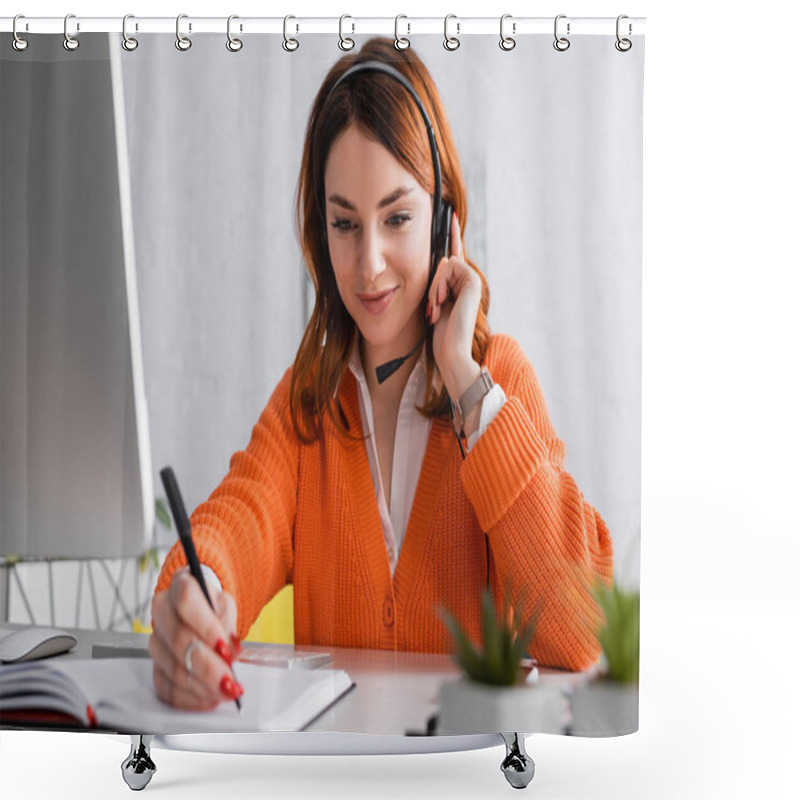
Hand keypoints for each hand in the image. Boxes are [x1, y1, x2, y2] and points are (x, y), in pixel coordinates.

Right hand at [149, 567, 242, 709]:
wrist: (200, 610)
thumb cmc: (212, 605)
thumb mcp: (226, 605)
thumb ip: (228, 624)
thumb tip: (229, 651)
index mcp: (180, 584)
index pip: (185, 600)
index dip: (206, 626)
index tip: (225, 647)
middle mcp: (161, 611)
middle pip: (179, 639)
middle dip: (208, 666)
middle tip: (229, 681)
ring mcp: (155, 640)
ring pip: (173, 666)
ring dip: (202, 685)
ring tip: (225, 690)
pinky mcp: (155, 665)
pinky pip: (166, 687)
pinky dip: (190, 697)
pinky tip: (209, 698)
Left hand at [428, 211, 482, 401]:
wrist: (451, 351)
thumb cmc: (440, 334)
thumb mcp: (434, 303)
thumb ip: (436, 282)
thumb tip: (438, 261)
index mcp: (459, 285)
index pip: (453, 254)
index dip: (451, 234)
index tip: (449, 212)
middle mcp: (468, 280)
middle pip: (443, 260)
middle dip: (432, 283)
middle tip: (433, 307)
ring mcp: (472, 280)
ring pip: (444, 264)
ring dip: (434, 286)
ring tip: (436, 308)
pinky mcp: (472, 281)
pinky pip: (447, 267)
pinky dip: (438, 285)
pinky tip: (441, 303)